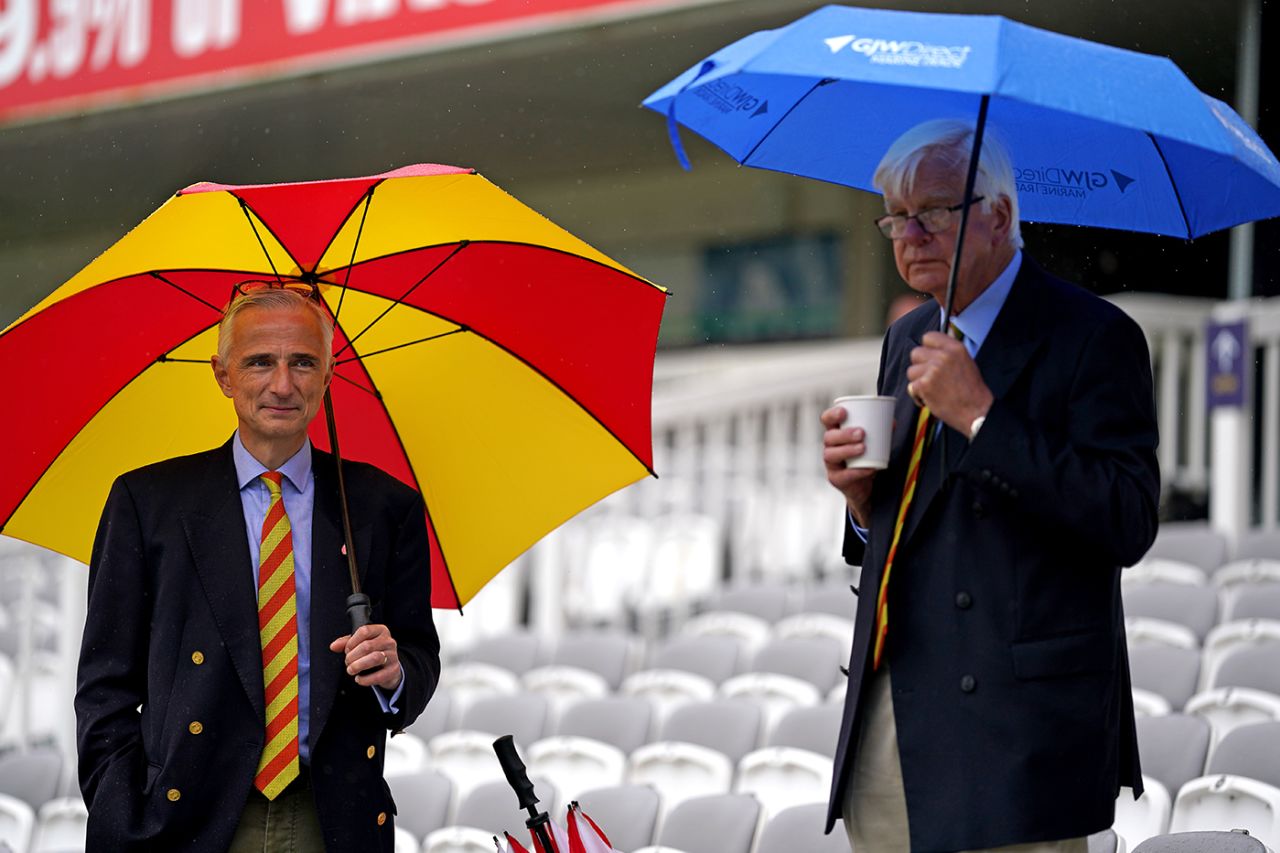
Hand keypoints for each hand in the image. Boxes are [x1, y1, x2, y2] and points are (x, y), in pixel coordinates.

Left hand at [329, 624, 401, 690]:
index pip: (364, 631)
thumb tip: (334, 646)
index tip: (347, 650)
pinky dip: (366, 679)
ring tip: (351, 670)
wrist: (389, 667)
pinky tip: (359, 679)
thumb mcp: (361, 643)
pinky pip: (379, 675)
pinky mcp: (393, 670)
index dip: (352, 641)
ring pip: (375, 658)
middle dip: (352, 656)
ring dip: (358, 666)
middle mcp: (388, 641)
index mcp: (380, 631)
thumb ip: (346, 643)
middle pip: (367, 646)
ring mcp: (393, 656)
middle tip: (347, 662)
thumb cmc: (373, 652)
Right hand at [821, 406, 877, 526]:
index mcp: (837, 433)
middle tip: (861, 433)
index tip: (844, 412)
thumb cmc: (866, 459)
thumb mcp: (874, 443)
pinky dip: (857, 471)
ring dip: (847, 450)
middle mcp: (830, 447)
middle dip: (844, 434)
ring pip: (831, 455)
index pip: (827, 420)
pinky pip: (843, 475)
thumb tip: (892, 422)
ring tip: (863, 448)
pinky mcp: (836, 479)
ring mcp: (832, 464)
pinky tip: (869, 468)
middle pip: (829, 437)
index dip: (832, 415)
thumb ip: (881, 432)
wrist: (865, 486)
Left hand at [906, 331, 992, 434]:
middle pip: (916, 353)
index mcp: (955, 348)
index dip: (927, 349)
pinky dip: (917, 396)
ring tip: (932, 390)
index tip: (929, 359)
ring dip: (918, 382)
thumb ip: (948, 353)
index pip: (928, 337)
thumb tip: (931, 349)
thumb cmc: (972, 391)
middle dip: (920, 366)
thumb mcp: (965, 362)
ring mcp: (933, 370)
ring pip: (911, 371)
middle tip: (930, 378)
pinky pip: (911, 387)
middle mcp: (944, 356)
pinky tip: (929, 399)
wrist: (976, 411)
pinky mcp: (925, 385)